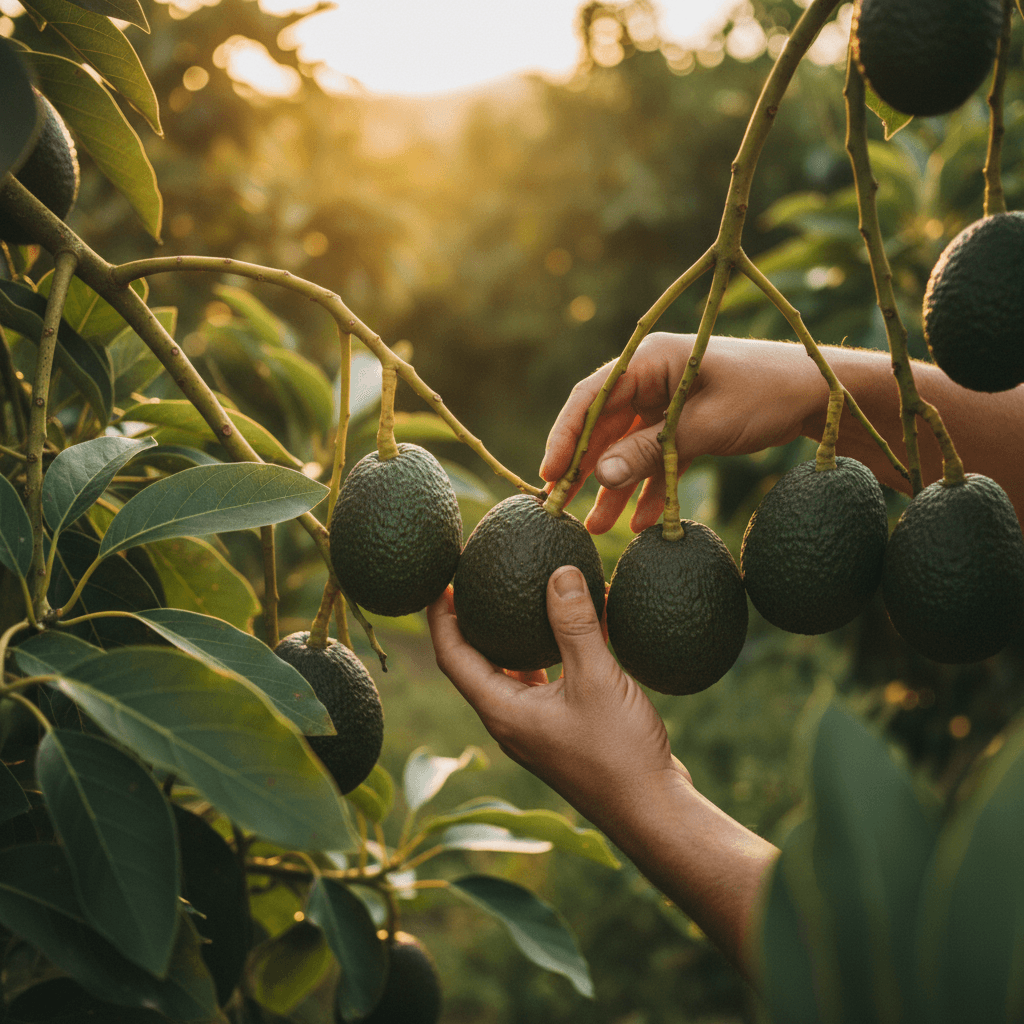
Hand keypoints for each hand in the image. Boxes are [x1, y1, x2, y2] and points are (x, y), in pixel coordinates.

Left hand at [427, 565, 687, 825]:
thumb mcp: (597, 679)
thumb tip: (559, 572)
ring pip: (514, 670)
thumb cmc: (619, 753)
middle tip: (477, 579)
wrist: (654, 810)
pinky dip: (554, 651)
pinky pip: (547, 680)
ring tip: (522, 594)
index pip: (453, 655)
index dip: (440, 616)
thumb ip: (575, 625)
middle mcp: (511, 720)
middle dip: (473, 620)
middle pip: (476, 661)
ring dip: (515, 634)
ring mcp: (537, 727)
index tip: (439, 580)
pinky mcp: (565, 728)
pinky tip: (577, 626)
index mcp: (502, 711)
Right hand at [539, 333, 827, 532]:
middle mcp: (650, 378)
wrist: (816, 394)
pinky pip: (654, 457)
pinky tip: (641, 522)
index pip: (592, 398)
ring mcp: (665, 401)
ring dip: (613, 486)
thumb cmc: (764, 395)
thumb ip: (651, 451)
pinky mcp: (681, 423)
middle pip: (602, 425)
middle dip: (582, 468)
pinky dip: (648, 487)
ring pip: (626, 446)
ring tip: (596, 527)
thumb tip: (601, 476)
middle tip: (559, 507)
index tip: (549, 474)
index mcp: (650, 361)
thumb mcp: (705, 426)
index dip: (565, 436)